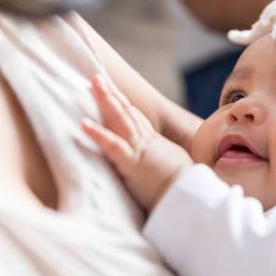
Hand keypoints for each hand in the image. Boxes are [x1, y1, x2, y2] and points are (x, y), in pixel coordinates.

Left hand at [82, 74, 192, 211]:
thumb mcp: (175, 168)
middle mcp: (147, 141)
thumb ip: (166, 160)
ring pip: (120, 120)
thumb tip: (165, 160)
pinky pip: (113, 146)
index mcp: (156, 144)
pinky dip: (98, 134)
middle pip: (126, 112)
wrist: (191, 197)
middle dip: (111, 93)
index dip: (123, 104)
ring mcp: (140, 150)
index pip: (136, 119)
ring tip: (90, 84)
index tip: (111, 90)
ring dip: (105, 101)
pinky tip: (83, 123)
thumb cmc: (185, 188)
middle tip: (96, 77)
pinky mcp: (133, 165)